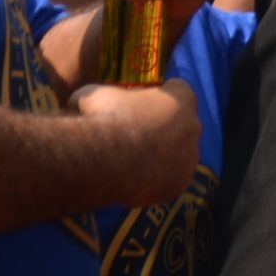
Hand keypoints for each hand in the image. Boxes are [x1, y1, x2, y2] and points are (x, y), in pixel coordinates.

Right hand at [70, 78, 199, 208]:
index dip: (158, 98)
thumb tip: (82, 102)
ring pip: (178, 155)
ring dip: (161, 157)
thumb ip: (98, 95)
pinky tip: (134, 183)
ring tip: (132, 164)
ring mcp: (190, 157)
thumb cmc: (102, 119)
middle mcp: (194, 126)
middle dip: (163, 129)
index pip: (177, 91)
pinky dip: (156, 183)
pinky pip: (170, 181)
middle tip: (136, 138)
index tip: (142, 106)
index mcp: (182, 98)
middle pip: (181, 125)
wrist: (103, 160)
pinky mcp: (180, 184)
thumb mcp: (93, 95)